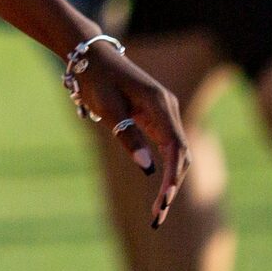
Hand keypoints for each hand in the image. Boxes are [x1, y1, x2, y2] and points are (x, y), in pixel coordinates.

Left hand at [71, 40, 189, 227]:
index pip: (176, 148)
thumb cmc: (95, 78)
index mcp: (160, 105)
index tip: (162, 202)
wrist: (89, 54)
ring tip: (157, 211)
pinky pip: (168, 148)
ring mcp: (165, 113)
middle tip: (156, 216)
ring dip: (170, 182)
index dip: (172, 178)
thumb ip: (127, 137)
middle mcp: (169, 109)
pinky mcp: (157, 117)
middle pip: (181, 155)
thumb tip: (148, 170)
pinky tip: (159, 192)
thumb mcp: (107, 108)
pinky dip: (165, 170)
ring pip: (177, 154)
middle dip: (172, 186)